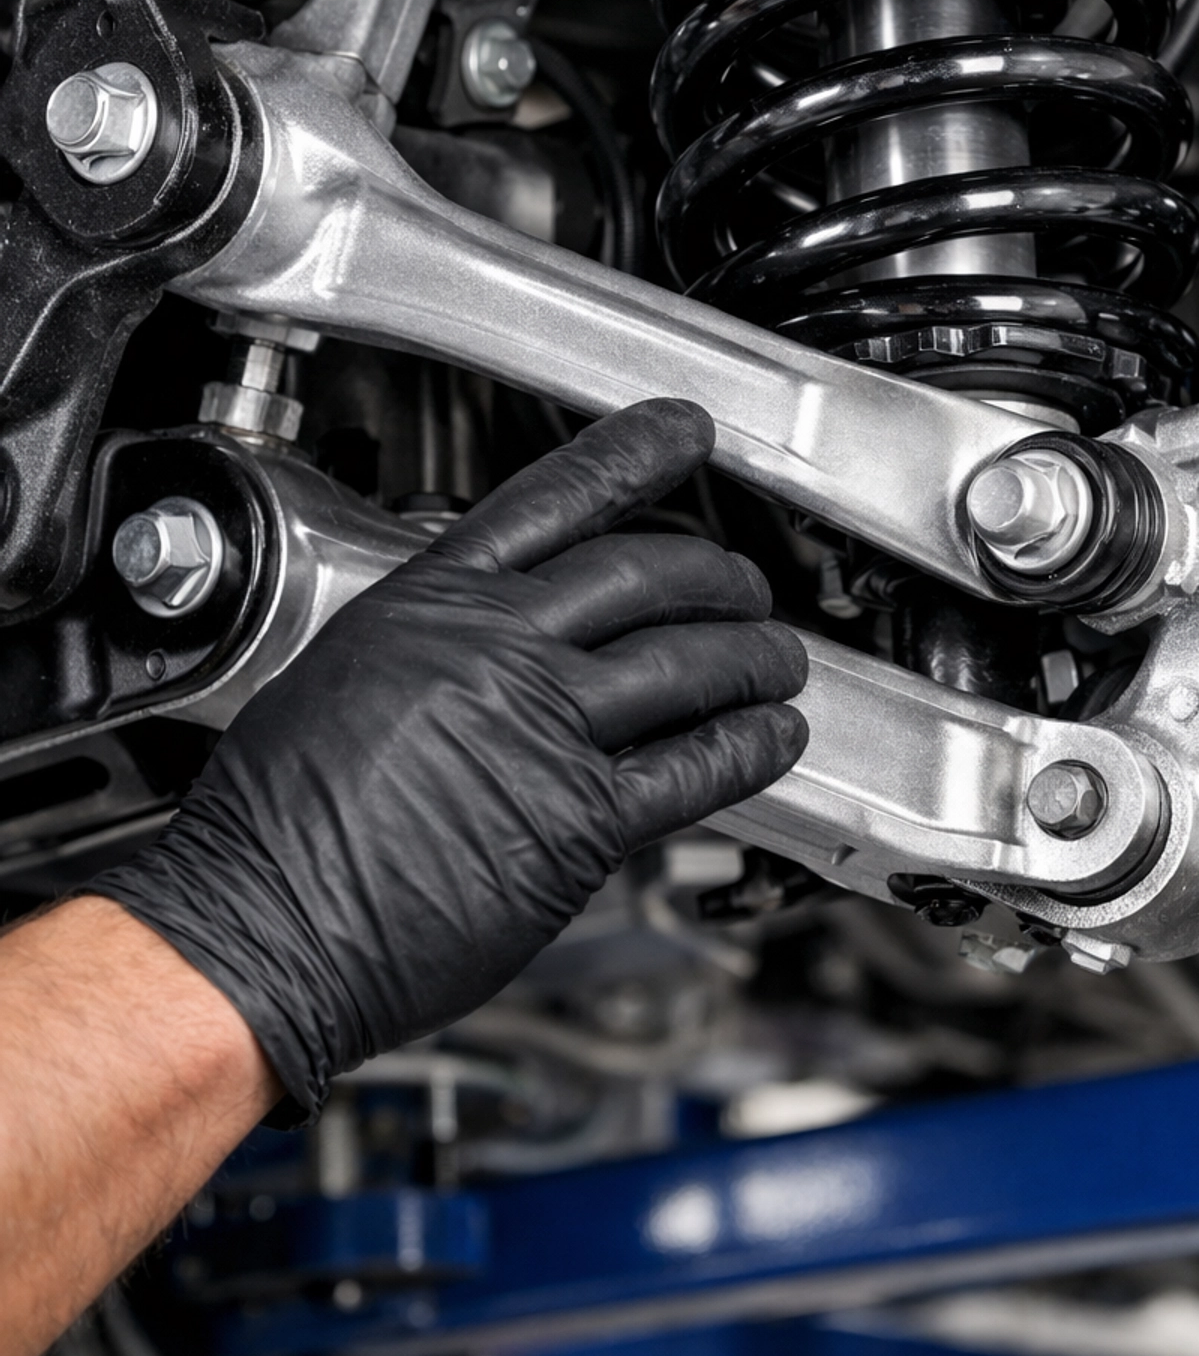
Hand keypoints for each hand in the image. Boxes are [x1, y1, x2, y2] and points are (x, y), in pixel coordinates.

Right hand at [92, 399, 806, 1119]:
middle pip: (645, 574)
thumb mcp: (343, 675)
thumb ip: (435, 643)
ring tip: (776, 658)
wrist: (264, 922)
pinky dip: (749, 746)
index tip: (684, 432)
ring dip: (752, 655)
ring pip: (687, 661)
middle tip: (742, 582)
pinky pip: (695, 767)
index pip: (556, 498)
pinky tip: (771, 738)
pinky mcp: (580, 819)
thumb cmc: (278, 822)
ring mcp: (545, 729)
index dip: (635, 456)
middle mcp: (497, 649)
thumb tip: (488, 636)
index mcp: (432, 603)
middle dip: (715, 573)